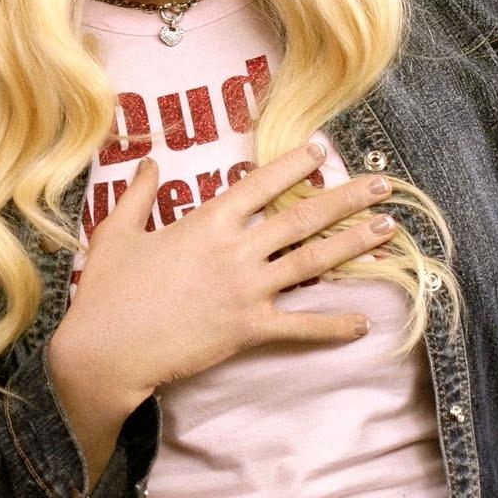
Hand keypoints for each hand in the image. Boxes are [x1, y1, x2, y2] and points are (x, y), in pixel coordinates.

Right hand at [48, 142, 395, 483]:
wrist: (108, 348)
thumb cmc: (108, 289)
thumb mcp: (117, 231)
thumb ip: (138, 194)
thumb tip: (150, 162)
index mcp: (206, 222)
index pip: (260, 183)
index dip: (294, 164)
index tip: (321, 150)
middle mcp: (235, 252)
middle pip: (302, 219)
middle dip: (347, 199)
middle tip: (383, 185)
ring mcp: (246, 291)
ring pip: (312, 263)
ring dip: (354, 245)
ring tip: (389, 231)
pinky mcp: (249, 330)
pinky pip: (301, 327)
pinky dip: (334, 325)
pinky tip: (364, 322)